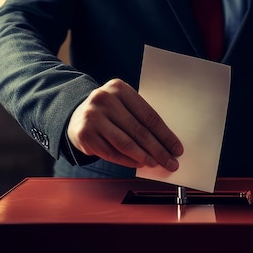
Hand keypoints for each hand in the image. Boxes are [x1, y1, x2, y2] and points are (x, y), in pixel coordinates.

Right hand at [67, 78, 182, 170]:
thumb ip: (141, 119)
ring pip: (125, 143)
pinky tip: (138, 163)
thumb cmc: (109, 112)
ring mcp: (92, 117)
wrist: (76, 114)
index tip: (176, 148)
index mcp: (119, 89)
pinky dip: (127, 160)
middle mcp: (104, 99)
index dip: (165, 135)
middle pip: (139, 130)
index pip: (149, 116)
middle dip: (158, 149)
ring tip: (156, 163)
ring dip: (144, 156)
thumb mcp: (123, 105)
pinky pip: (111, 152)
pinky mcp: (84, 134)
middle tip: (170, 162)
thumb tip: (166, 144)